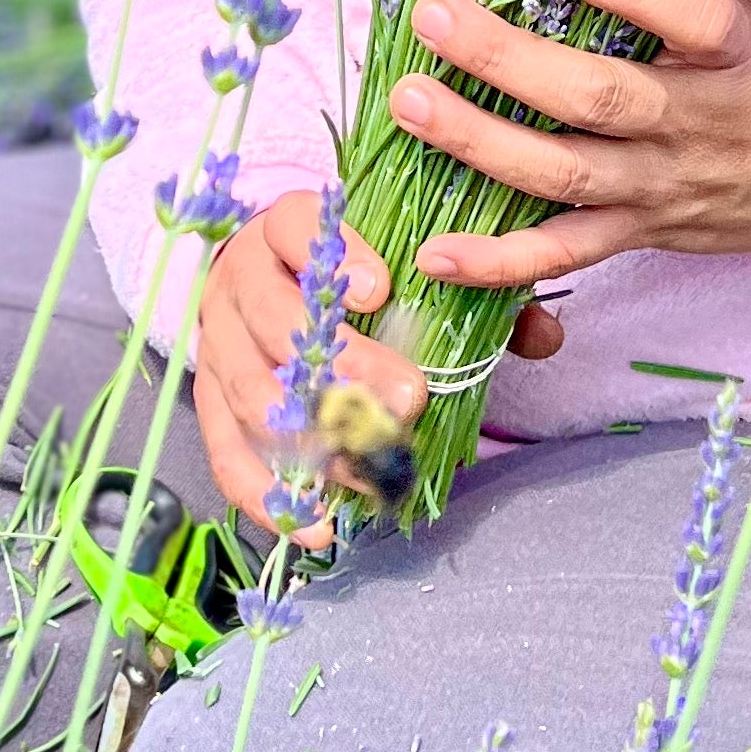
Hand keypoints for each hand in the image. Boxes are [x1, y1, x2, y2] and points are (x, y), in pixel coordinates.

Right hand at [192, 190, 566, 535]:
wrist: (261, 282)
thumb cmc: (347, 274)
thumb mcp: (402, 267)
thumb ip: (472, 293)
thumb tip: (543, 335)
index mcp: (283, 228)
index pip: (295, 226)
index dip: (334, 254)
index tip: (381, 290)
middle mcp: (238, 280)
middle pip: (277, 317)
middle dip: (345, 364)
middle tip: (409, 398)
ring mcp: (214, 341)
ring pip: (251, 389)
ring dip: (314, 435)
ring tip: (375, 465)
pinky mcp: (207, 399)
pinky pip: (225, 453)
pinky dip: (268, 494)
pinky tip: (318, 525)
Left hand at [390, 0, 750, 290]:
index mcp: (739, 53)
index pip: (695, 16)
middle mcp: (699, 123)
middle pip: (599, 98)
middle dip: (507, 59)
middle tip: (435, 14)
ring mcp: (663, 186)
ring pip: (563, 173)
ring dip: (477, 141)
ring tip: (408, 100)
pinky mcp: (641, 233)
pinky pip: (563, 254)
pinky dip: (497, 261)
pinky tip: (431, 251)